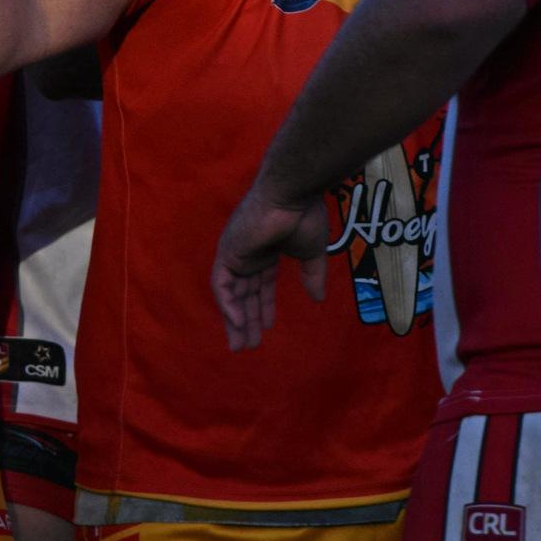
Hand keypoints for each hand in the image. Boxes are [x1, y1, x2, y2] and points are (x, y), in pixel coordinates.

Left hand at [211, 182, 332, 350]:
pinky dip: (228, 305)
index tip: (267, 328)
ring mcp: (236, 253)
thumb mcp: (312, 253)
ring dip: (236, 320)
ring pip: (231, 294)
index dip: (263, 307)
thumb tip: (318, 300)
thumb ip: (312, 276)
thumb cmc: (304, 216)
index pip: (261, 285)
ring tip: (241, 345)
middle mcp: (248, 254)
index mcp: (266, 251)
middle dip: (247, 320)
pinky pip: (222, 286)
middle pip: (244, 294)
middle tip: (248, 346)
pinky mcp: (228, 252)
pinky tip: (238, 323)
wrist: (292, 194)